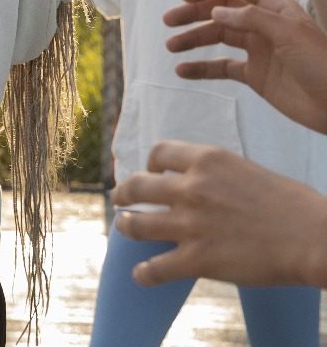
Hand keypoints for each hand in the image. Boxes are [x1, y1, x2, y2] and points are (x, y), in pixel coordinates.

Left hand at [111, 140, 326, 286]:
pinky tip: (141, 274)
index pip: (159, 153)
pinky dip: (144, 273)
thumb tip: (203, 182)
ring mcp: (190, 224)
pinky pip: (155, 268)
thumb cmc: (293, 205)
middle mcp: (191, 188)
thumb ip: (218, 175)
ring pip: (136, 224)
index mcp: (207, 160)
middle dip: (124, 193)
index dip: (149, 163)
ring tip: (124, 228)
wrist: (315, 238)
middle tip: (120, 198)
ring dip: (126, 227)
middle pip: (138, 185)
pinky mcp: (197, 259)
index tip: (149, 172)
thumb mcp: (247, 171)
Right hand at [163, 0, 326, 133]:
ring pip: (218, 37)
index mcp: (275, 8)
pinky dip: (201, 68)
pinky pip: (222, 67)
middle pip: (221, 10)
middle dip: (194, 12)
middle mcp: (263, 25)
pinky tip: (182, 70)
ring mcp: (258, 50)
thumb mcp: (290, 34)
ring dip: (193, 39)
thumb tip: (216, 10)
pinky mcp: (255, 75)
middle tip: (169, 20)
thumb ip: (252, 18)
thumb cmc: (323, 65)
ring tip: (170, 46)